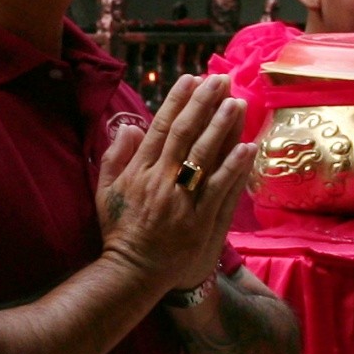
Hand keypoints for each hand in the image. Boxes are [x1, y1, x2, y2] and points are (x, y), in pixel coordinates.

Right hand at [98, 74, 255, 294]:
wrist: (133, 273)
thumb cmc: (121, 231)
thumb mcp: (106, 192)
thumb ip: (115, 157)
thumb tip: (129, 126)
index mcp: (139, 172)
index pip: (161, 129)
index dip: (177, 102)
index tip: (191, 79)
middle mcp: (161, 183)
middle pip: (187, 136)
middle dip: (204, 105)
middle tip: (220, 80)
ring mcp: (183, 203)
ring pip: (206, 158)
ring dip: (223, 128)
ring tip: (237, 103)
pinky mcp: (202, 223)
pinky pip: (221, 190)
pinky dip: (234, 168)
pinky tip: (247, 147)